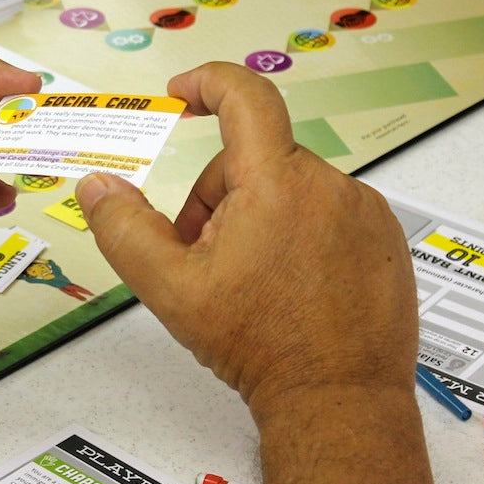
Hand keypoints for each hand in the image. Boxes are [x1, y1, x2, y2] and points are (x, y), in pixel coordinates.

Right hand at [75, 63, 418, 411]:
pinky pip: (330, 212)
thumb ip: (125, 229)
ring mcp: (364, 212)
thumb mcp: (171, 289)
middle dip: (219, 196)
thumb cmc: (263, 348)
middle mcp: (329, 186)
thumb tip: (98, 186)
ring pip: (292, 187)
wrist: (338, 401)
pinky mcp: (386, 239)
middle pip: (256, 159)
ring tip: (251, 280)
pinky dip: (301, 234)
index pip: (245, 96)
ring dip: (261, 216)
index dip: (208, 82)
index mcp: (277, 184)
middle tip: (203, 256)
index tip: (183, 92)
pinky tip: (290, 286)